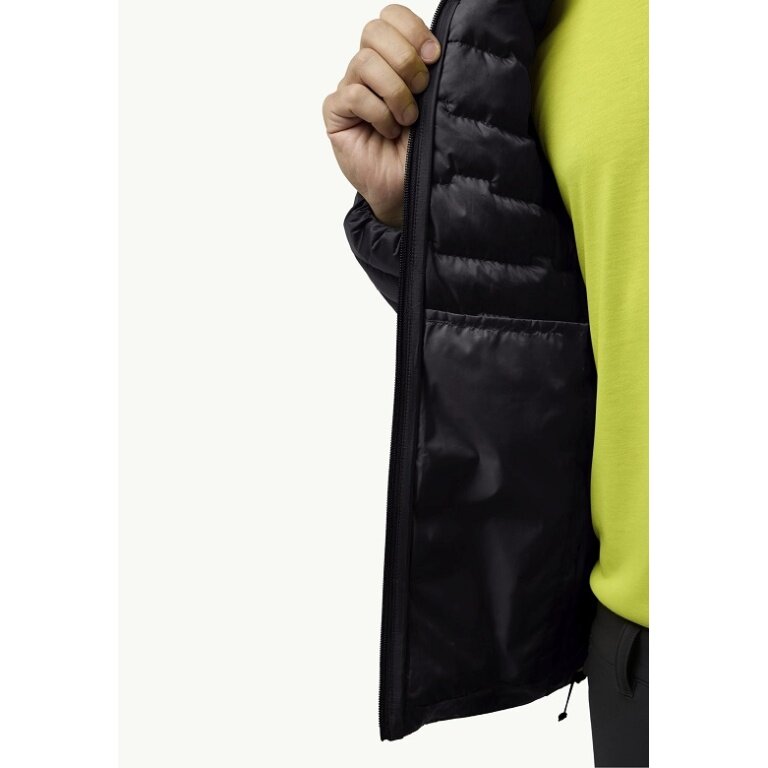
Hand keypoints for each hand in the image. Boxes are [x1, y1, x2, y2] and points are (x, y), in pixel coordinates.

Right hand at [322, 4, 441, 227]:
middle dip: (405, 59)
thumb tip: (434, 49)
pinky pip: (354, 95)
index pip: (390, 17)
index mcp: (392, 59)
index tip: (434, 57)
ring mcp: (350, 89)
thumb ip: (429, 73)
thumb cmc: (422, 149)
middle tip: (421, 90)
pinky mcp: (336, 112)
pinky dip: (378, 113)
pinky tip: (388, 131)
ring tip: (407, 118)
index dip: (411, 29)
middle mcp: (369, 70)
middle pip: (374, 30)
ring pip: (364, 62)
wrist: (409, 189)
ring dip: (394, 91)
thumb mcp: (434, 104)